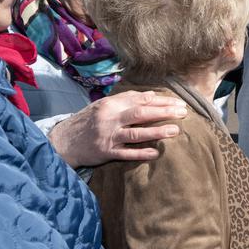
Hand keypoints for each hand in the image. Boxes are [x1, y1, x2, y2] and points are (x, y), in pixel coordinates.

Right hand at [48, 91, 187, 167]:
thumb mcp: (105, 105)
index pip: (141, 100)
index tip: (180, 103)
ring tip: (175, 131)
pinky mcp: (106, 152)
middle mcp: (110, 119)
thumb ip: (128, 100)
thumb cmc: (89, 121)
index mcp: (111, 104)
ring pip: (136, 134)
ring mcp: (108, 136)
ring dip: (157, 132)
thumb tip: (152, 95)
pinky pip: (126, 153)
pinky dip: (141, 153)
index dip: (162, 101)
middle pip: (141, 114)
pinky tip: (156, 153)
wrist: (64, 141)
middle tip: (183, 113)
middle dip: (164, 113)